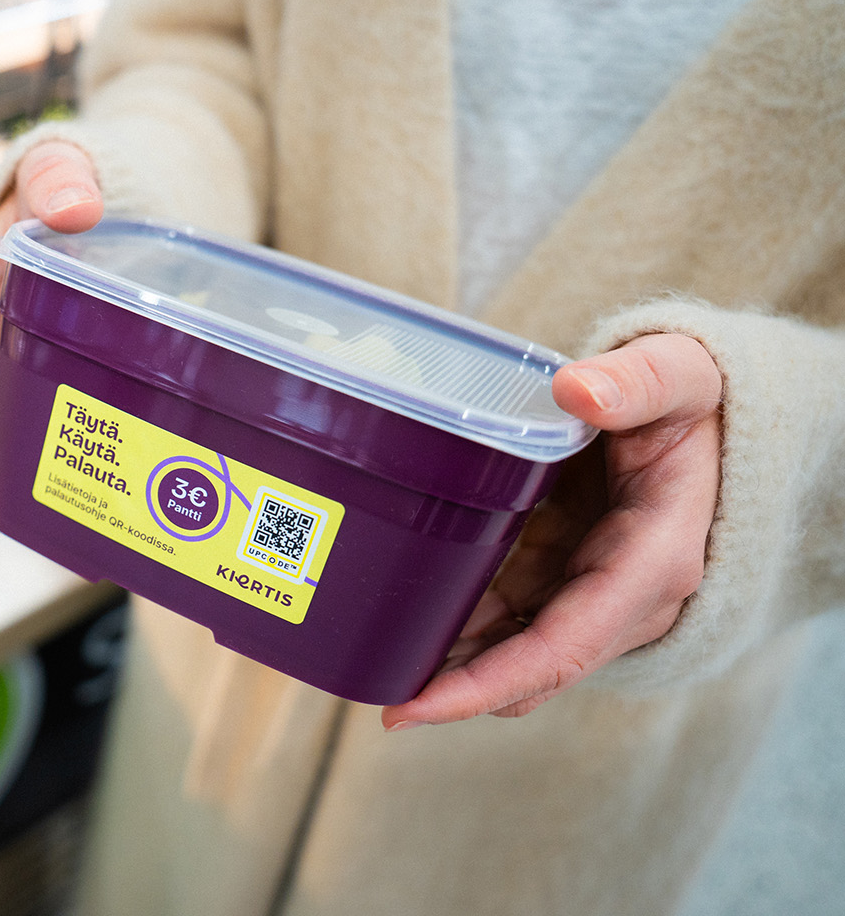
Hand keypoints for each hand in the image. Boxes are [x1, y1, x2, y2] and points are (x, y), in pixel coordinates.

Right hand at [0, 140, 102, 550]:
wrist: (90, 187)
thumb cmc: (61, 181)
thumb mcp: (55, 169)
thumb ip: (58, 177)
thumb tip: (72, 211)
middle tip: (50, 561)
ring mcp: (24, 364)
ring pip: (25, 437)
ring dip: (46, 491)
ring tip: (90, 555)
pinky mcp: (60, 372)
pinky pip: (62, 422)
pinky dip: (81, 461)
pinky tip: (121, 504)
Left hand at [380, 333, 722, 728]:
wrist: (710, 414)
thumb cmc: (693, 397)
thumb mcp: (679, 376)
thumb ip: (638, 382)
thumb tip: (579, 392)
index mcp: (651, 562)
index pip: (561, 649)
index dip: (485, 684)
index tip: (417, 707)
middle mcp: (625, 600)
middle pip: (531, 669)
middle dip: (454, 691)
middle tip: (373, 693)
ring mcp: (593, 595)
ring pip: (514, 653)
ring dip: (450, 666)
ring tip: (373, 664)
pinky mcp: (568, 579)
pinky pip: (510, 621)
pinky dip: (461, 630)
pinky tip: (402, 623)